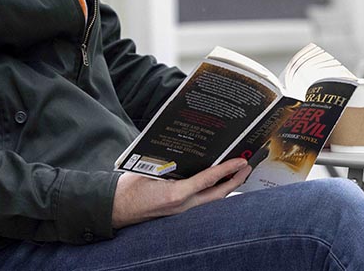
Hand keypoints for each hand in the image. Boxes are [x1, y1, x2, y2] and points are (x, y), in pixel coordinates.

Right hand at [111, 158, 250, 229]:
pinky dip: (211, 192)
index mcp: (176, 194)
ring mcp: (181, 211)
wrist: (116, 208)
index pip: (208, 180)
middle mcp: (183, 206)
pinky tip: (215, 183)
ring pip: (212, 201)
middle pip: (218, 195)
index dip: (227, 169)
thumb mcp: (149, 170)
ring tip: (236, 174)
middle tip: (247, 167)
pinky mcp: (178, 211)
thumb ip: (169, 164)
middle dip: (235, 181)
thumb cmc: (129, 188)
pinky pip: (201, 202)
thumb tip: (188, 152)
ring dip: (226, 187)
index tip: (241, 161)